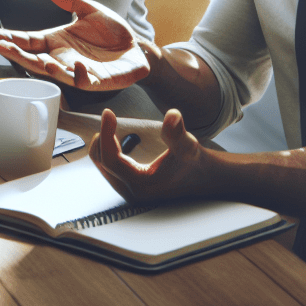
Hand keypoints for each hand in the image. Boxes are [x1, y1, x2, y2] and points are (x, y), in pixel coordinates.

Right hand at [0, 0, 150, 89]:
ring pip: (58, 74)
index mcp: (57, 42)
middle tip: (2, 48)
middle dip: (19, 55)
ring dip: (48, 69)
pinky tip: (77, 65)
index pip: (29, 42)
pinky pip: (86, 81)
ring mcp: (79, 71)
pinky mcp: (99, 80)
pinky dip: (80, 76)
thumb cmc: (111, 30)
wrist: (136, 46)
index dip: (12, 39)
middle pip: (35, 60)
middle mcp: (63, 58)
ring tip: (40, 61)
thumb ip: (69, 1)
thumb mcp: (89, 10)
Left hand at [90, 108, 213, 203]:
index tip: (108, 112)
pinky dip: (108, 152)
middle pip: (102, 163)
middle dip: (103, 138)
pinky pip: (109, 169)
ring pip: (103, 166)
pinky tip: (117, 140)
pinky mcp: (130, 188)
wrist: (204, 178)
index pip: (110, 159)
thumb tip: (172, 115)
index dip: (106, 133)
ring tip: (111, 126)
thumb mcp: (187, 146)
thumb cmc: (194, 162)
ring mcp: (130, 192)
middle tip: (109, 117)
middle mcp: (132, 192)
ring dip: (104, 145)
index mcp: (141, 184)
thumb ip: (176, 132)